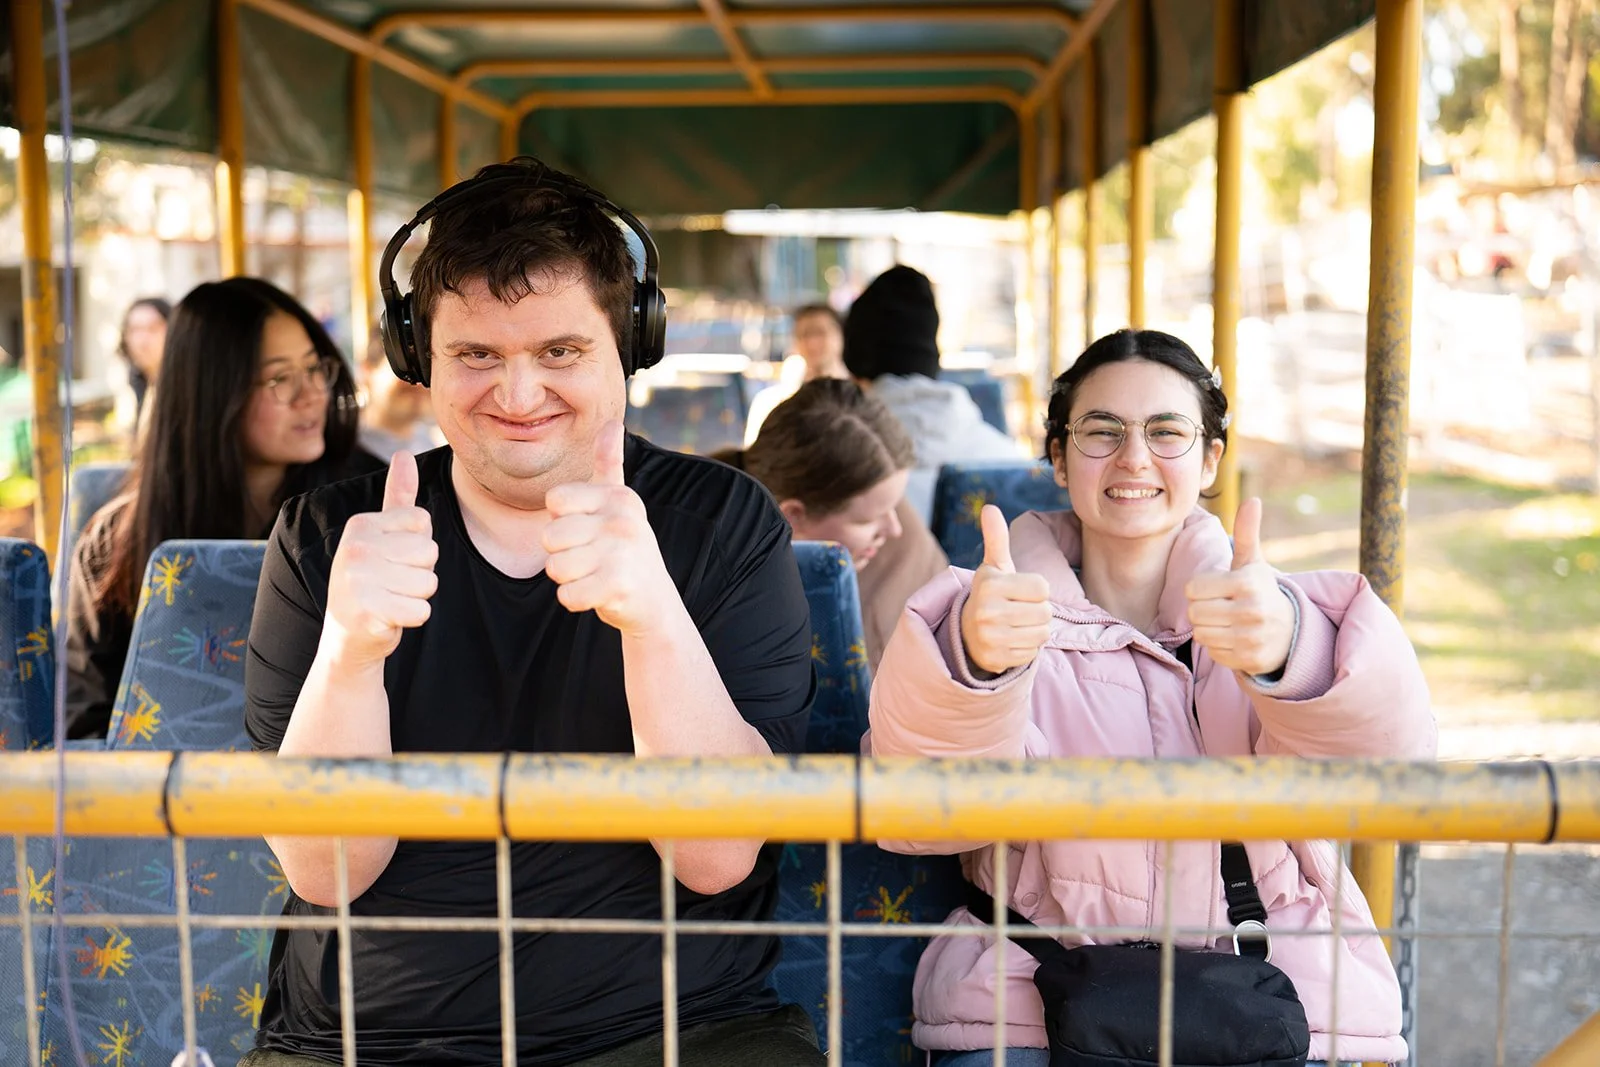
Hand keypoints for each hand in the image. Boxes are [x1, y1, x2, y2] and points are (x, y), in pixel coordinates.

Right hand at [323, 451, 438, 666]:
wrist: (348, 638)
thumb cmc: (373, 582)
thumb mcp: (382, 536)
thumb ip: (397, 496)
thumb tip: (404, 453)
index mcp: (361, 525)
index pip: (423, 524)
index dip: (418, 547)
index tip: (392, 561)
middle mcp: (355, 548)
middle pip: (429, 553)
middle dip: (420, 574)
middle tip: (391, 584)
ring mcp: (358, 581)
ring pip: (429, 583)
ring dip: (416, 597)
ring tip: (389, 600)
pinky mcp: (368, 613)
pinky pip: (422, 611)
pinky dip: (412, 619)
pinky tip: (389, 619)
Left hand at [544, 421, 676, 634]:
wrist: (655, 601)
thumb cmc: (626, 548)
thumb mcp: (620, 503)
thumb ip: (609, 463)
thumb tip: (613, 421)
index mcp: (617, 497)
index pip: (554, 501)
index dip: (561, 520)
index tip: (587, 529)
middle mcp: (622, 520)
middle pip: (550, 536)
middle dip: (562, 554)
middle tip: (592, 558)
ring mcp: (621, 553)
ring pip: (555, 568)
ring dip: (568, 579)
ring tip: (594, 574)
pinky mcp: (617, 586)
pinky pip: (566, 595)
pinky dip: (575, 600)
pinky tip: (597, 594)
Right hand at [959, 506, 1052, 674]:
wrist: (968, 632)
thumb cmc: (992, 594)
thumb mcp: (994, 566)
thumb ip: (996, 538)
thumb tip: (990, 507)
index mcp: (989, 584)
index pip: (1042, 588)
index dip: (1037, 590)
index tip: (1020, 592)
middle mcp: (986, 610)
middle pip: (1045, 612)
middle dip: (1038, 611)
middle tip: (1019, 610)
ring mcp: (989, 637)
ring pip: (1042, 633)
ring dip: (1036, 630)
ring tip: (1017, 625)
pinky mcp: (995, 659)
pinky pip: (1032, 652)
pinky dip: (1027, 648)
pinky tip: (1011, 641)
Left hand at [1185, 497, 1295, 676]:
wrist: (1289, 630)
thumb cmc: (1260, 590)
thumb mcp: (1253, 562)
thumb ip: (1247, 533)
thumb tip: (1253, 500)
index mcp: (1248, 583)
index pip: (1192, 589)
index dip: (1199, 588)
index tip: (1218, 588)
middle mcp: (1252, 611)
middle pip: (1194, 613)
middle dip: (1202, 609)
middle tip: (1221, 606)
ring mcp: (1252, 638)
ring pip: (1201, 634)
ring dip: (1208, 628)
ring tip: (1228, 621)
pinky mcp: (1249, 660)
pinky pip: (1212, 652)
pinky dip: (1219, 646)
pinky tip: (1235, 638)